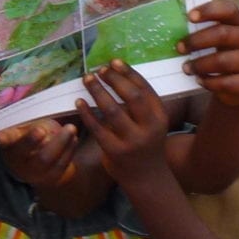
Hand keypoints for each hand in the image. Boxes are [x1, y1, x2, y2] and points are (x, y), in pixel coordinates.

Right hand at [0, 118, 79, 188]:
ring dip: (60, 142)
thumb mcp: (24, 129)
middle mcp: (19, 162)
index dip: (4, 139)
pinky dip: (69, 150)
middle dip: (32, 140)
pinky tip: (74, 138)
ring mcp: (35, 173)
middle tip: (41, 129)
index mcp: (9, 146)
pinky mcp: (51, 178)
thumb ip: (28, 126)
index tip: (0, 137)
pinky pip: (61, 165)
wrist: (38, 166)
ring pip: (46, 159)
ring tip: (70, 128)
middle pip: (24, 151)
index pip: (6, 140)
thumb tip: (37, 124)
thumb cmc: (30, 139)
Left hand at [76, 62, 168, 180]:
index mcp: (160, 116)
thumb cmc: (145, 141)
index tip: (113, 62)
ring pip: (112, 110)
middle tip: (99, 70)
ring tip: (87, 79)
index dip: (128, 73)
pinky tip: (78, 101)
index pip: (144, 88)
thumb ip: (139, 103)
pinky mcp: (115, 151)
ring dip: (98, 91)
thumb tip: (114, 70)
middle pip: (131, 97)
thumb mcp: (151, 122)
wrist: (146, 176)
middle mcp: (149, 127)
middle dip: (114, 79)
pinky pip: (97, 128)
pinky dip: (86, 112)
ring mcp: (132, 141)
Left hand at [179, 0, 238, 106]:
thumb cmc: (220, 54)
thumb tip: (172, 27)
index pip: (228, 9)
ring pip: (223, 61)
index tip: (189, 16)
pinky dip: (209, 82)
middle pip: (223, 34)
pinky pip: (227, 82)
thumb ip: (201, 31)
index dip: (209, 10)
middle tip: (180, 48)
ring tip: (186, 68)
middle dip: (197, 41)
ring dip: (200, 65)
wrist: (238, 84)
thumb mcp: (214, 40)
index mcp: (238, 23)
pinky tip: (200, 80)